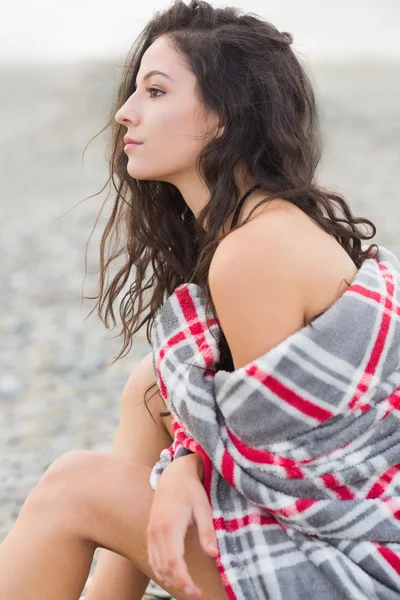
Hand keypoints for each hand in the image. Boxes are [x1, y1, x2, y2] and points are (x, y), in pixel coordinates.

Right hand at [146, 453, 218, 598]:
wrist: (173, 475)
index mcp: (170, 524)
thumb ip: (207, 531)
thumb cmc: (191, 490)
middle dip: (178, 584)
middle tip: (195, 592)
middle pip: (163, 567)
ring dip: (169, 580)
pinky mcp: (150, 531)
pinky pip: (152, 557)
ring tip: (186, 587)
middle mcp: (157, 530)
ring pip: (156, 565)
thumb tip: (213, 554)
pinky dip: (160, 571)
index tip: (195, 590)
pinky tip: (172, 577)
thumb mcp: (203, 507)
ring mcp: (151, 531)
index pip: (173, 561)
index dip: (183, 579)